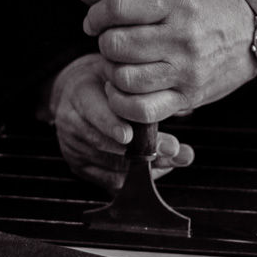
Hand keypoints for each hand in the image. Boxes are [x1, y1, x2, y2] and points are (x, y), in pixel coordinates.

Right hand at [45, 53, 193, 191]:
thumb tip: (187, 113)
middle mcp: (70, 122)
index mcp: (78, 93)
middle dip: (140, 150)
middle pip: (103, 143)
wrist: (79, 92)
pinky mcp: (79, 166)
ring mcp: (73, 147)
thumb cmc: (110, 81)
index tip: (129, 135)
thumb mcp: (124, 77)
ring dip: (145, 166)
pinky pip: (108, 180)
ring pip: (109, 165)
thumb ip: (146, 93)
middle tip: (170, 149)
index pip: (92, 110)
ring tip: (172, 159)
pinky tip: (157, 169)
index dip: (110, 124)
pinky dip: (135, 177)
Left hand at [74, 0, 256, 123]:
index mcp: (176, 2)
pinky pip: (142, 110)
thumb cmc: (205, 8)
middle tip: (112, 41)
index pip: (119, 7)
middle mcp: (182, 37)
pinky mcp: (188, 98)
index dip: (96, 14)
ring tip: (118, 64)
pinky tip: (124, 90)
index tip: (95, 19)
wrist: (252, 35)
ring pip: (125, 79)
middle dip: (105, 43)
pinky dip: (123, 103)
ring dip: (111, 73)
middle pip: (117, 45)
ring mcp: (186, 70)